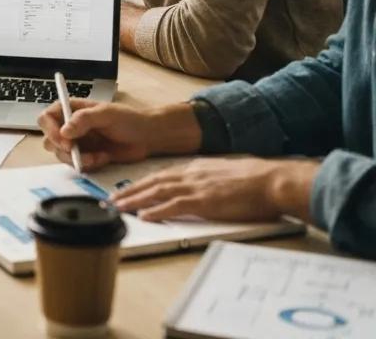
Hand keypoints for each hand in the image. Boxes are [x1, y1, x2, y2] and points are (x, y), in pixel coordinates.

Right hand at [39, 100, 201, 170]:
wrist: (147, 137)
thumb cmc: (129, 118)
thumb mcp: (107, 114)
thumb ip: (84, 119)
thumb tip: (65, 131)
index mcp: (71, 109)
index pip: (47, 117)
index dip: (50, 130)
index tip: (64, 141)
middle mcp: (70, 126)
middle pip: (49, 139)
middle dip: (62, 149)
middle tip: (77, 152)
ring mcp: (78, 142)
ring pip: (61, 155)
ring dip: (77, 159)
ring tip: (97, 157)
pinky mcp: (86, 157)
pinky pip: (77, 165)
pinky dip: (88, 165)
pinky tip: (103, 158)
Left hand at [113, 157, 318, 222]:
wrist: (271, 180)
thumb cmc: (256, 179)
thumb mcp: (225, 173)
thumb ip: (209, 178)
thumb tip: (203, 186)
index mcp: (196, 167)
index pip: (161, 174)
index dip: (142, 182)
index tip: (128, 188)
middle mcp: (191, 174)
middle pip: (152, 181)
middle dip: (130, 190)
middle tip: (112, 198)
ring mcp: (196, 187)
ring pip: (157, 192)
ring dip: (135, 199)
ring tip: (118, 206)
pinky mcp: (204, 201)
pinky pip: (174, 206)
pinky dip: (157, 210)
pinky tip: (144, 215)